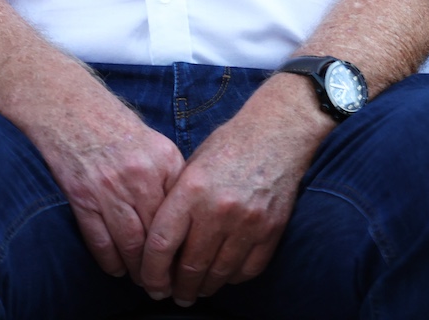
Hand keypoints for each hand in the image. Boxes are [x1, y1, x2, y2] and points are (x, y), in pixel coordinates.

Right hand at [23, 88, 185, 280]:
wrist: (75, 112)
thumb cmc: (121, 130)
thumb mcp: (159, 145)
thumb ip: (174, 177)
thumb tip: (192, 212)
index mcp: (165, 162)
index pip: (182, 212)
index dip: (188, 242)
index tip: (192, 262)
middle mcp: (140, 177)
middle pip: (158, 233)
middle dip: (165, 264)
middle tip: (170, 283)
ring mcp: (109, 190)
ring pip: (130, 242)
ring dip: (139, 269)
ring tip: (147, 282)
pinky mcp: (82, 199)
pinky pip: (99, 239)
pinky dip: (110, 260)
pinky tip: (119, 270)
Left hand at [136, 74, 331, 304]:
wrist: (278, 132)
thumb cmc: (229, 147)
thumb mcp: (190, 167)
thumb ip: (175, 206)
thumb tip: (159, 248)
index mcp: (192, 191)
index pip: (160, 246)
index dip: (151, 273)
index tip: (150, 283)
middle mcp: (219, 210)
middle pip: (190, 267)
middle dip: (178, 289)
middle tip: (174, 295)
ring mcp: (248, 221)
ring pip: (219, 274)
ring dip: (205, 288)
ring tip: (197, 290)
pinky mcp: (272, 228)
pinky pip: (249, 269)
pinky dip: (234, 278)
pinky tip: (226, 275)